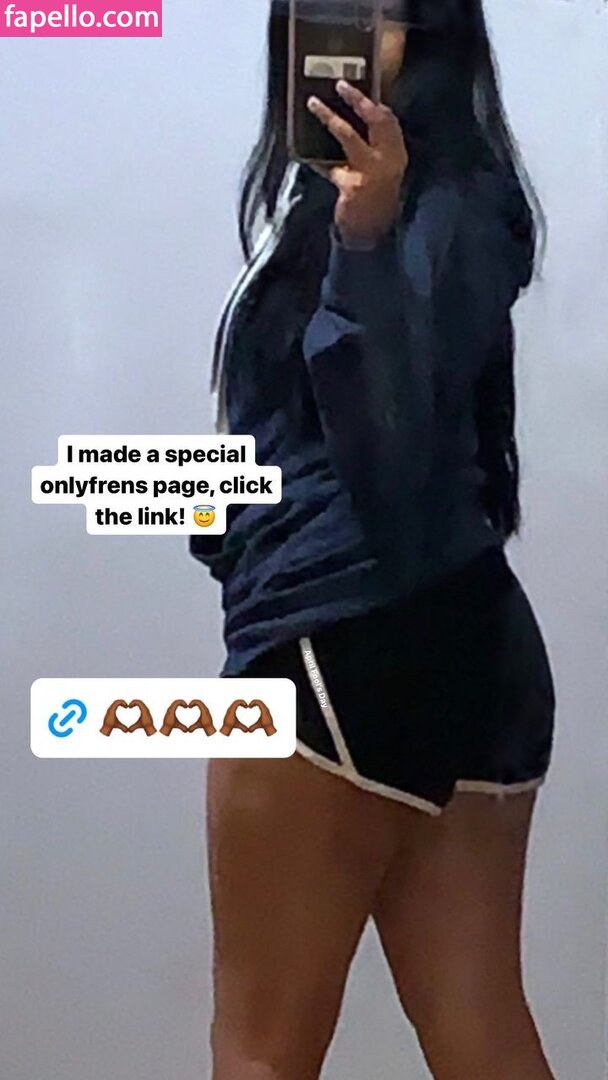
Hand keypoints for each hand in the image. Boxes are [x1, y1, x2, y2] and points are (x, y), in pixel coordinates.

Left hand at [306, 79, 408, 248]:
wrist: (373, 234)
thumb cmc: (375, 201)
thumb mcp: (379, 174)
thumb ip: (369, 151)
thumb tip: (345, 123)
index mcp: (397, 154)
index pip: (388, 120)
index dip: (373, 101)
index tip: (357, 88)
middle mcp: (388, 160)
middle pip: (375, 119)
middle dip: (357, 99)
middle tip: (340, 85)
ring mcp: (371, 172)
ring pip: (347, 135)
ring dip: (329, 117)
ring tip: (313, 104)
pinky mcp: (352, 186)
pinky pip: (329, 166)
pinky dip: (316, 159)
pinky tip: (304, 153)